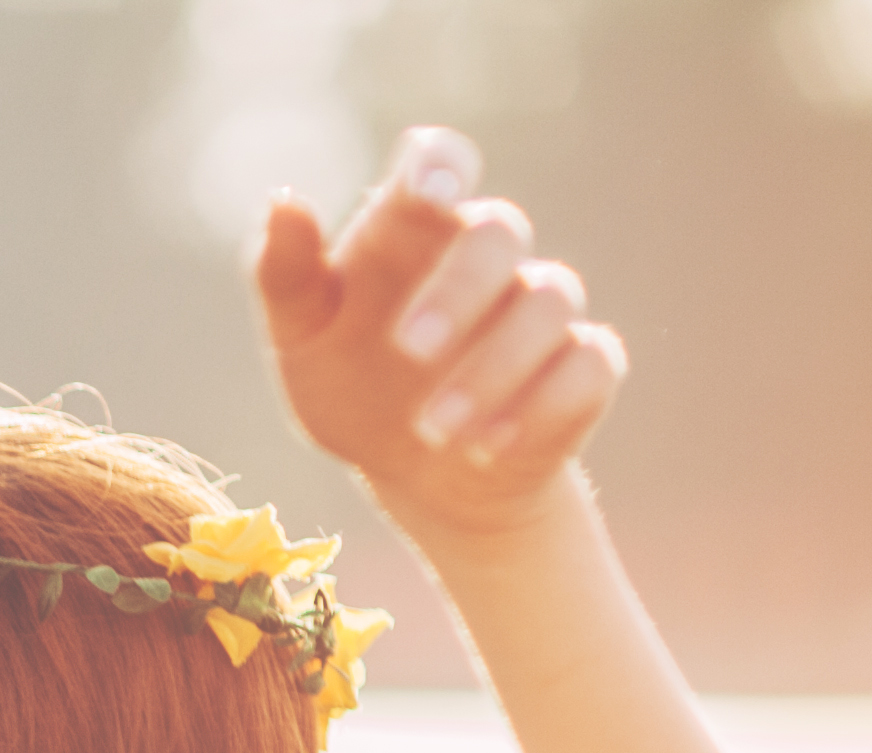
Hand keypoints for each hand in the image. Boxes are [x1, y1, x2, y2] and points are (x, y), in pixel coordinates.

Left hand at [260, 129, 626, 548]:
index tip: (430, 193)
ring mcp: (540, 309)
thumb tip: (283, 200)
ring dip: (493, 367)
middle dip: (459, 288)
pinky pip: (589, 366)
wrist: (407, 468)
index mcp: (417, 231)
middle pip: (498, 233)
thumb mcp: (301, 336)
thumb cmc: (351, 381)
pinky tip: (488, 446)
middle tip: (408, 351)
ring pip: (548, 303)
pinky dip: (541, 406)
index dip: (441, 167)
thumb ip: (286, 273)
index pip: (441, 164)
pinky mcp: (581, 367)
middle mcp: (488, 258)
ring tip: (434, 429)